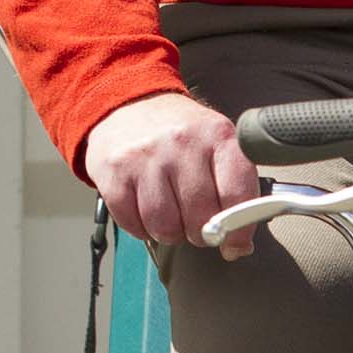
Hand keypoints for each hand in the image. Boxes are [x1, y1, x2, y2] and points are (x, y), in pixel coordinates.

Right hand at [80, 93, 263, 254]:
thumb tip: (239, 245)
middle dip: (203, 234)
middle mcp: (183, 143)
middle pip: (201, 216)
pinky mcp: (113, 171)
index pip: (238, 194)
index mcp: (219, 136)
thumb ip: (236, 189)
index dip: (239, 230)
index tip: (235, 244)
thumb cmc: (183, 136)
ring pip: (165, 225)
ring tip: (173, 218)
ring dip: (171, 233)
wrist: (131, 107)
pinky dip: (142, 228)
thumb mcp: (219, 146)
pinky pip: (132, 222)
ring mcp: (146, 156)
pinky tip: (147, 213)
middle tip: (199, 226)